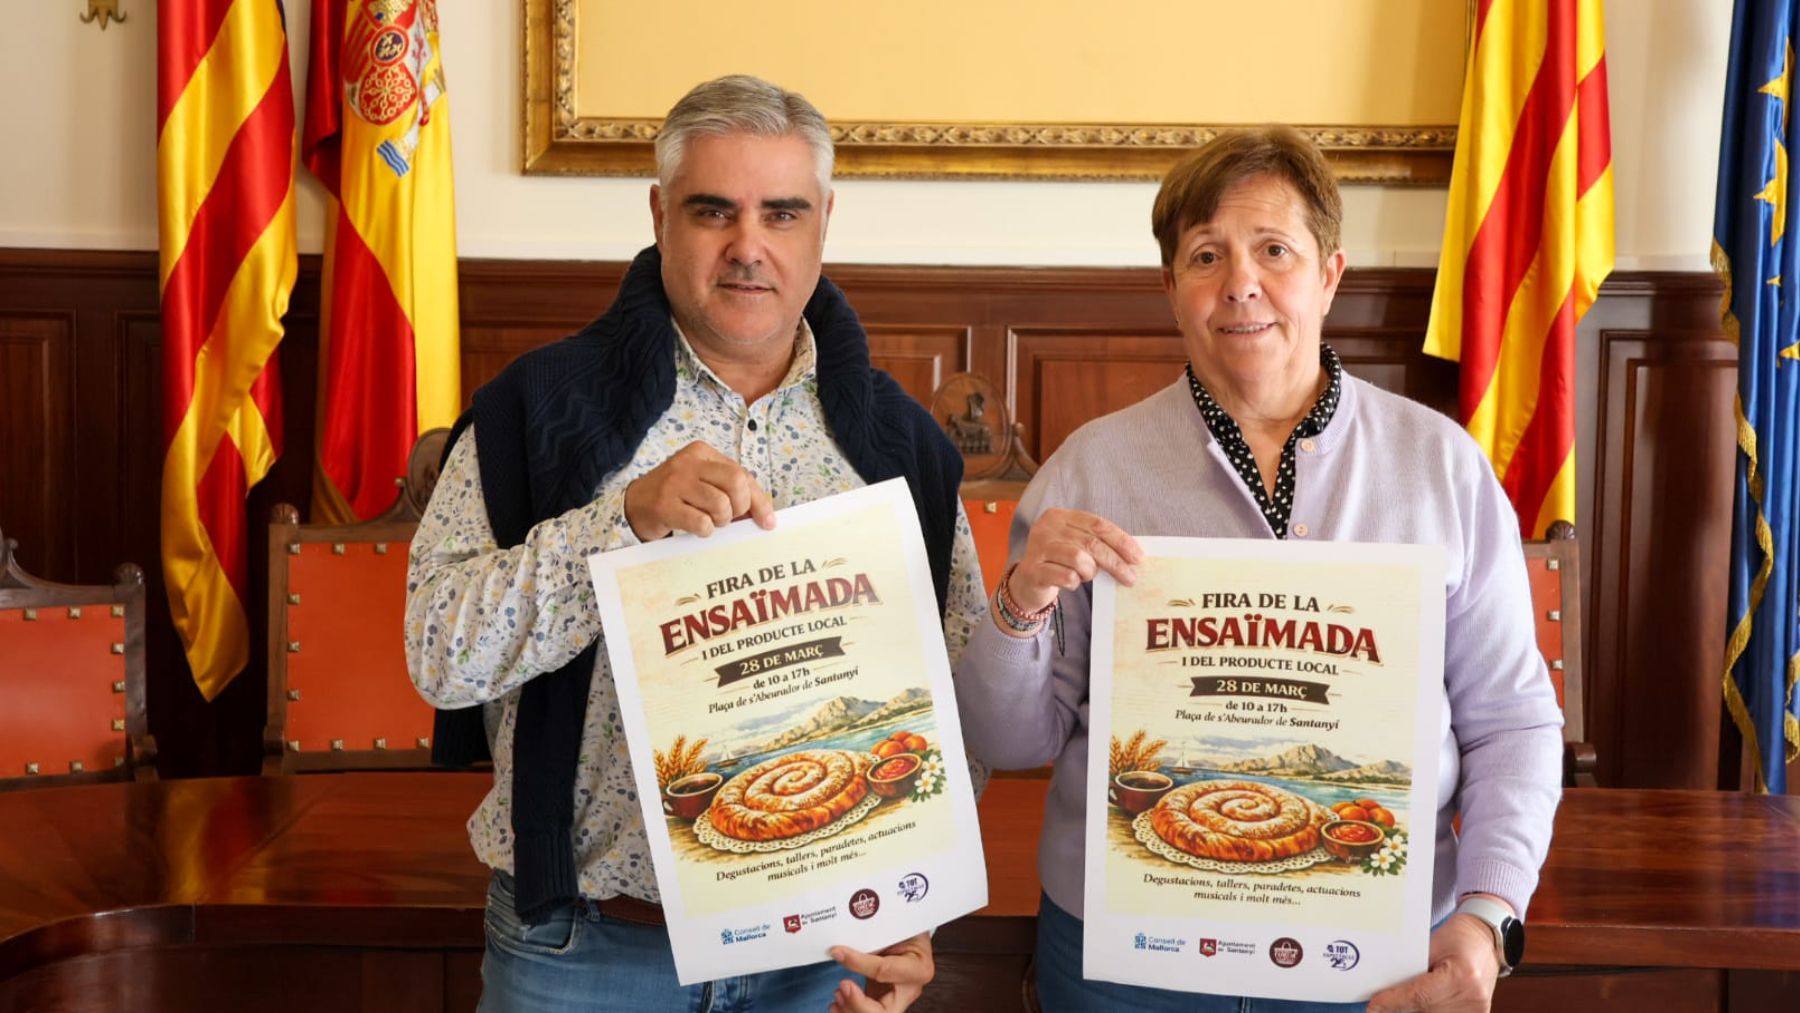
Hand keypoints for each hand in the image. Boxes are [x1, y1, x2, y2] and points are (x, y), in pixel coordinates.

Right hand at [623, 442, 775, 539]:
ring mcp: (675, 482)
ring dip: (720, 521)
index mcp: (703, 453)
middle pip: (736, 483)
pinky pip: (701, 522)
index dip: (758, 501)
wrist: (636, 504)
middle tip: (727, 517)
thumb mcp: (704, 484)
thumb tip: (765, 516)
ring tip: (709, 521)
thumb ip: (732, 492)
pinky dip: (705, 530)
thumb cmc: (677, 495)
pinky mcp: (664, 504)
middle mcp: (689, 462)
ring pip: (720, 504)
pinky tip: (696, 528)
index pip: (742, 474)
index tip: (767, 522)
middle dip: (739, 508)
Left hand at [828, 931, 933, 1011]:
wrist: (911, 937)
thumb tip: (841, 947)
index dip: (858, 963)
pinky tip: (838, 1005)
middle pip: (883, 1012)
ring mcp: (896, 1000)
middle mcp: (909, 990)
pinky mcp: (883, 1004)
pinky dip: (848, 1011)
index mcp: (918, 969)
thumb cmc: (906, 930)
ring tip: (838, 994)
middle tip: (841, 987)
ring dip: (850, 1010)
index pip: (884, 971)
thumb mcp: (894, 929)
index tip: (838, 953)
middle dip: (857, 1005)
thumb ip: (873, 937)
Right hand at [1003, 508, 1143, 616]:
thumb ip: (1097, 543)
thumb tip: (1133, 554)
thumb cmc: (1058, 562)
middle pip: (1091, 543)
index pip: (1097, 524)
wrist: (1026, 582)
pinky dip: (1074, 582)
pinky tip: (1070, 582)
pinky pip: (1066, 577)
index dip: (1121, 540)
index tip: (1138, 557)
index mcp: (1059, 516)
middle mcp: (1046, 527)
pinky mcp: (1032, 570)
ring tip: (1086, 576)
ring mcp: (1036, 548)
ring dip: (1090, 572)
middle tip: (1130, 578)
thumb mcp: (1076, 545)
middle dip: (1115, 562)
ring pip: (1079, 559)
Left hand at [1365, 912, 1499, 1012]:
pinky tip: (1420, 1005)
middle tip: (1379, 1005)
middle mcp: (1472, 996)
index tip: (1374, 1006)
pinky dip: (1430, 1010)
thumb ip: (1413, 968)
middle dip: (1399, 1007)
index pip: (1419, 995)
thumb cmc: (1459, 937)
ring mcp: (1478, 1009)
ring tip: (1398, 1001)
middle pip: (1424, 1009)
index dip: (1393, 1001)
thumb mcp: (1432, 946)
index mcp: (1461, 975)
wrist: (1487, 940)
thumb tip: (1385, 986)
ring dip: (1414, 1010)